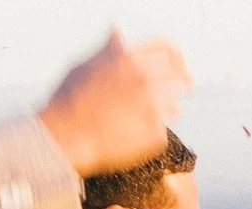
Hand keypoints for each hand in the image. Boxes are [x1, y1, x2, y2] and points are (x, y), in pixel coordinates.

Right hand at [35, 30, 190, 179]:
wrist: (66, 135)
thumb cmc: (70, 98)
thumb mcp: (86, 63)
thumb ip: (108, 48)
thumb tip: (117, 28)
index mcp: (128, 58)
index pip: (167, 49)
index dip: (177, 57)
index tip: (181, 67)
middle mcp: (145, 79)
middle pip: (179, 78)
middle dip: (183, 83)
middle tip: (184, 88)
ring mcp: (153, 107)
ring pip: (173, 107)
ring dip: (165, 110)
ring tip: (139, 118)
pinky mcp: (156, 134)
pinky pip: (160, 132)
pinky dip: (148, 135)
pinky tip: (128, 137)